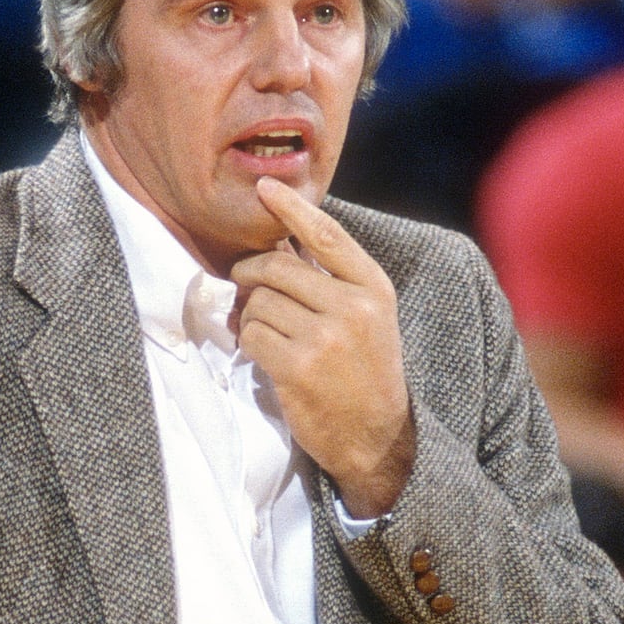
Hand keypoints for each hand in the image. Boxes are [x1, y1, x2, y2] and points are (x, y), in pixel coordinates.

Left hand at [231, 176, 414, 517]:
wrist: (377, 437)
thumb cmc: (364, 371)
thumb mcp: (366, 317)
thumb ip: (331, 279)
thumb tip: (278, 241)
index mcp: (373, 287)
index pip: (326, 234)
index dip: (291, 207)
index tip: (265, 186)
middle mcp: (353, 307)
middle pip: (276, 268)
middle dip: (251, 275)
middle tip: (246, 288)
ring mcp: (326, 338)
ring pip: (259, 303)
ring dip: (250, 316)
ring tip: (265, 332)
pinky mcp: (299, 368)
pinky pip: (251, 335)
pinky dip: (249, 343)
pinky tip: (264, 356)